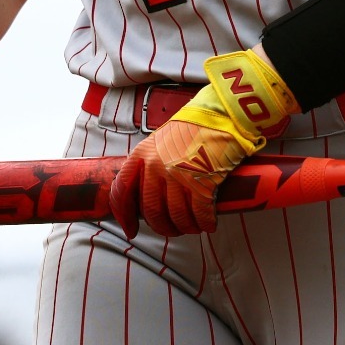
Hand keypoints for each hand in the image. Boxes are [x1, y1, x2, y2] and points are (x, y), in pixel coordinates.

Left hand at [108, 49, 298, 236]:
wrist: (222, 115)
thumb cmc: (195, 126)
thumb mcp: (162, 140)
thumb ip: (152, 163)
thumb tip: (150, 192)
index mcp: (142, 155)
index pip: (122, 191)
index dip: (124, 215)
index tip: (131, 229)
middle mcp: (155, 167)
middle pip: (151, 211)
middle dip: (163, 226)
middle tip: (174, 228)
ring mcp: (177, 176)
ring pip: (176, 217)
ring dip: (186, 227)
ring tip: (194, 226)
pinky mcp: (201, 183)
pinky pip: (199, 215)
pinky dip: (204, 223)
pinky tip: (209, 223)